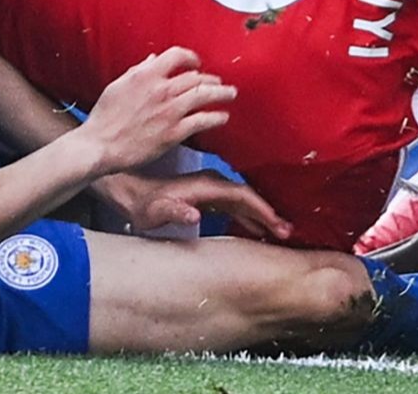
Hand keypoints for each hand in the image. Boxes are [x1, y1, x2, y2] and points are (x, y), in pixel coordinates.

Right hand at [77, 47, 236, 174]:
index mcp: (146, 75)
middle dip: (211, 79)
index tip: (196, 63)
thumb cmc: (105, 116)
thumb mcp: (118, 86)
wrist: (101, 145)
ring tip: (231, 94)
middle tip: (218, 83)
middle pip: (196, 77)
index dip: (191, 57)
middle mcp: (161, 89)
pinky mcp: (174, 132)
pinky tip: (223, 117)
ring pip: (204, 96)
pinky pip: (202, 120)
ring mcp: (170, 111)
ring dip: (221, 93)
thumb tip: (153, 61)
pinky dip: (216, 117)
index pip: (177, 56)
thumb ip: (138, 72)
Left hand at [100, 170, 292, 239]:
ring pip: (243, 201)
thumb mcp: (154, 212)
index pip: (241, 196)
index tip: (279, 224)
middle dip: (269, 214)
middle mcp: (210, 184)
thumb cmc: (142, 205)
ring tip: (280, 232)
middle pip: (247, 197)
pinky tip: (256, 227)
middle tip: (288, 232)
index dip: (262, 210)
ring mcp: (209, 189)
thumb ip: (174, 212)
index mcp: (204, 187)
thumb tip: (194, 215)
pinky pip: (234, 204)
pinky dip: (248, 214)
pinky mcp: (206, 196)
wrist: (129, 193)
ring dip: (261, 215)